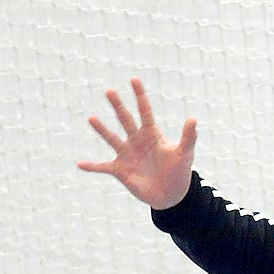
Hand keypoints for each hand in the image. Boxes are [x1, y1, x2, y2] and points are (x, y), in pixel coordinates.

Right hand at [79, 77, 197, 209]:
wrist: (171, 195)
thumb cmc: (179, 172)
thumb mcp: (185, 154)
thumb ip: (188, 137)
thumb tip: (194, 119)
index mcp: (152, 134)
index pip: (145, 111)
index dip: (140, 96)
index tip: (134, 79)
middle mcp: (136, 140)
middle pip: (125, 120)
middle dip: (118, 106)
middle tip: (110, 91)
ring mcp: (127, 154)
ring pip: (112, 139)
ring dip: (102, 129)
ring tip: (92, 118)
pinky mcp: (120, 170)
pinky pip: (103, 167)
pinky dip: (92, 166)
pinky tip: (80, 164)